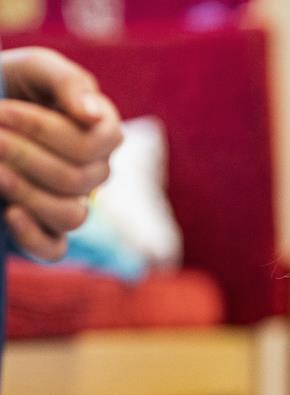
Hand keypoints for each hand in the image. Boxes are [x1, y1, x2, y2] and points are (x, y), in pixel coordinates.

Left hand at [0, 47, 120, 259]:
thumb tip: (93, 116)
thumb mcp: (34, 69)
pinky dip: (33, 235)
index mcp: (101, 134)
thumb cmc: (9, 85)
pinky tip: (9, 213)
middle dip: (26, 154)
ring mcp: (72, 203)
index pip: (96, 144)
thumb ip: (68, 81)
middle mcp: (94, 173)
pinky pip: (53, 251)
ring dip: (26, 190)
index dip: (47, 130)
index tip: (3, 110)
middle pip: (81, 179)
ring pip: (72, 215)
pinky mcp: (44, 230)